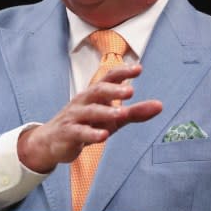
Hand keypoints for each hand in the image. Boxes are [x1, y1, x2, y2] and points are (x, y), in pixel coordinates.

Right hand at [17, 64, 162, 172]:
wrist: (51, 142)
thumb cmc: (86, 125)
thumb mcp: (112, 119)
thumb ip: (134, 112)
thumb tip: (160, 105)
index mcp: (94, 94)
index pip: (108, 78)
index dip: (122, 72)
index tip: (138, 68)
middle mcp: (84, 101)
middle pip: (98, 90)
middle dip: (113, 90)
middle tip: (131, 91)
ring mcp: (75, 117)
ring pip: (90, 111)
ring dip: (105, 112)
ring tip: (121, 114)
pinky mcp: (68, 133)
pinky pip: (79, 132)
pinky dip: (91, 134)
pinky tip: (102, 136)